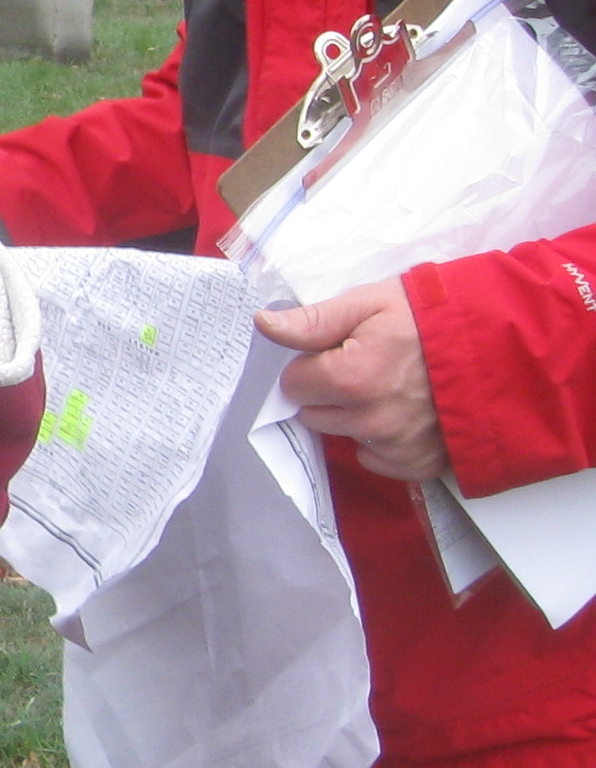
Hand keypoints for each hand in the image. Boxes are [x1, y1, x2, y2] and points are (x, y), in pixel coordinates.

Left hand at [258, 278, 446, 481]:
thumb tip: (264, 324)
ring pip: (343, 435)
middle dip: (329, 391)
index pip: (294, 384)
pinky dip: (383, 440)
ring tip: (391, 386)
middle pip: (314, 413)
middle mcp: (373, 421)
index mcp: (353, 379)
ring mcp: (399, 446)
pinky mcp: (420, 464)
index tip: (339, 351)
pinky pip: (376, 458)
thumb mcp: (370, 303)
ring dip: (355, 415)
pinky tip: (406, 412)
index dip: (312, 364)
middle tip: (367, 367)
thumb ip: (313, 322)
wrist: (503, 342)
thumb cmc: (433, 317)